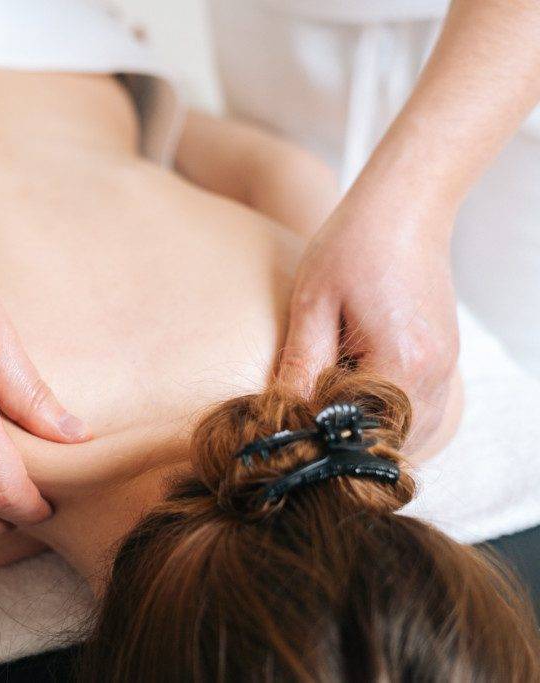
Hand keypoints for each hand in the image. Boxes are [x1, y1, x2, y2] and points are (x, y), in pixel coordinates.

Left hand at [278, 197, 458, 449]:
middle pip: (389, 443)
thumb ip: (301, 366)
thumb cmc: (352, 245)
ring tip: (326, 412)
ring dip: (369, 434)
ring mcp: (445, 369)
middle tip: (303, 426)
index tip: (287, 429)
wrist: (404, 207)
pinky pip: (423, 413)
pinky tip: (353, 400)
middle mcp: (434, 374)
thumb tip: (283, 416)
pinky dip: (389, 418)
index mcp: (401, 361)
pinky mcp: (443, 361)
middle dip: (346, 443)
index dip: (319, 436)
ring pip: (411, 435)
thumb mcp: (312, 304)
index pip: (358, 431)